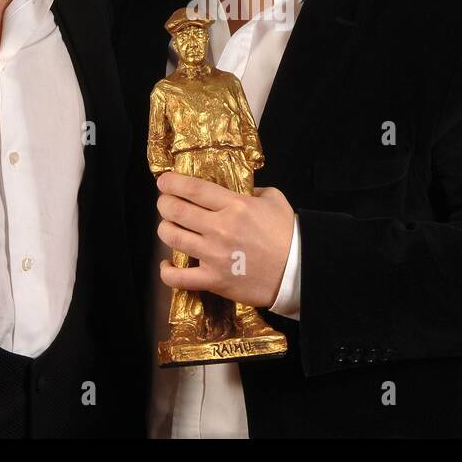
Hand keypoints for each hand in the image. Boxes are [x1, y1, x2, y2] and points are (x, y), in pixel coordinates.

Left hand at [156, 171, 294, 307]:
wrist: (298, 271)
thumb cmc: (288, 235)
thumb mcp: (274, 200)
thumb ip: (253, 191)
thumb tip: (237, 190)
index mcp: (236, 206)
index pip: (194, 189)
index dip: (172, 183)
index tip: (164, 182)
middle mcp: (220, 228)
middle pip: (176, 210)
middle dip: (164, 203)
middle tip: (165, 202)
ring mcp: (214, 256)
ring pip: (172, 237)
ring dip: (165, 229)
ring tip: (169, 227)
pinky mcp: (214, 280)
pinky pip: (178, 278)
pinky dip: (167, 271)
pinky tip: (167, 264)